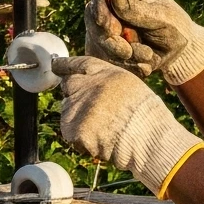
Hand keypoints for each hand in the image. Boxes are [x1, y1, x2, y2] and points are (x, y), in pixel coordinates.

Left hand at [53, 55, 203, 194]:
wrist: (147, 138)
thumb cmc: (144, 114)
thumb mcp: (128, 85)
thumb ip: (105, 80)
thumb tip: (83, 83)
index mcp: (102, 72)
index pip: (78, 64)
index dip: (65, 65)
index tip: (55, 64)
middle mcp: (86, 85)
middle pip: (69, 87)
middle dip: (77, 96)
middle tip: (98, 112)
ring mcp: (77, 107)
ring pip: (68, 111)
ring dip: (79, 119)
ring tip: (105, 128)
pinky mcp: (73, 129)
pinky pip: (71, 133)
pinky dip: (81, 138)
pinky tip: (100, 139)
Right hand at [88, 0, 203, 85]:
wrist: (182, 51)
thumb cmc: (176, 27)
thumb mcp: (163, 17)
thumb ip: (140, 11)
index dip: (100, 9)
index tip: (106, 24)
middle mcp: (114, 10)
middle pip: (96, 21)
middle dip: (111, 40)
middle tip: (128, 52)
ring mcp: (111, 31)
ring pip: (102, 44)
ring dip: (124, 54)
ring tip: (147, 55)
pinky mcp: (111, 50)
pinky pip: (109, 60)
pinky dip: (128, 65)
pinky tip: (145, 64)